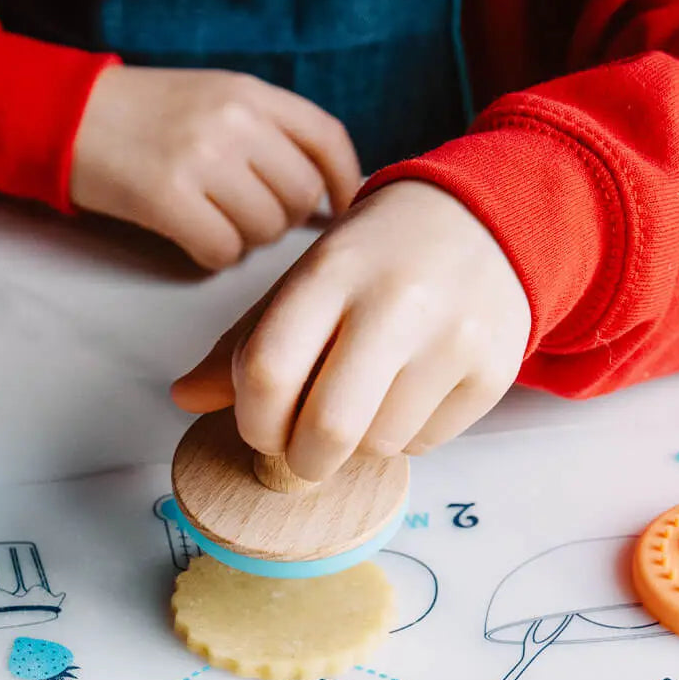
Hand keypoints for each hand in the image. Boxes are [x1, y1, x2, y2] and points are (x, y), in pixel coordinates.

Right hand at [69, 67, 361, 269]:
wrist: (66, 116)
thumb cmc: (144, 115)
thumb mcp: (212, 97)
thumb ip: (266, 130)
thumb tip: (321, 190)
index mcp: (249, 92)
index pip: (326, 138)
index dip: (345, 181)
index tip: (341, 208)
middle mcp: (232, 121)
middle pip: (300, 196)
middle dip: (282, 219)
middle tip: (247, 215)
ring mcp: (200, 158)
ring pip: (265, 229)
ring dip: (245, 239)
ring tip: (212, 220)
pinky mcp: (167, 197)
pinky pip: (222, 251)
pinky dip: (212, 255)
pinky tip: (190, 237)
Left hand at [171, 180, 530, 477]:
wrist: (486, 220)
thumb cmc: (377, 260)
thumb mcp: (304, 283)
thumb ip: (242, 343)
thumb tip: (184, 398)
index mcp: (330, 272)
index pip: (266, 372)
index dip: (253, 422)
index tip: (262, 429)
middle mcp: (396, 301)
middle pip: (326, 428)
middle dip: (302, 459)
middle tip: (303, 452)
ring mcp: (452, 337)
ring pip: (378, 445)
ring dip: (358, 445)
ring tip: (366, 402)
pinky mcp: (493, 369)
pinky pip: (427, 444)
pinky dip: (405, 437)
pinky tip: (409, 394)